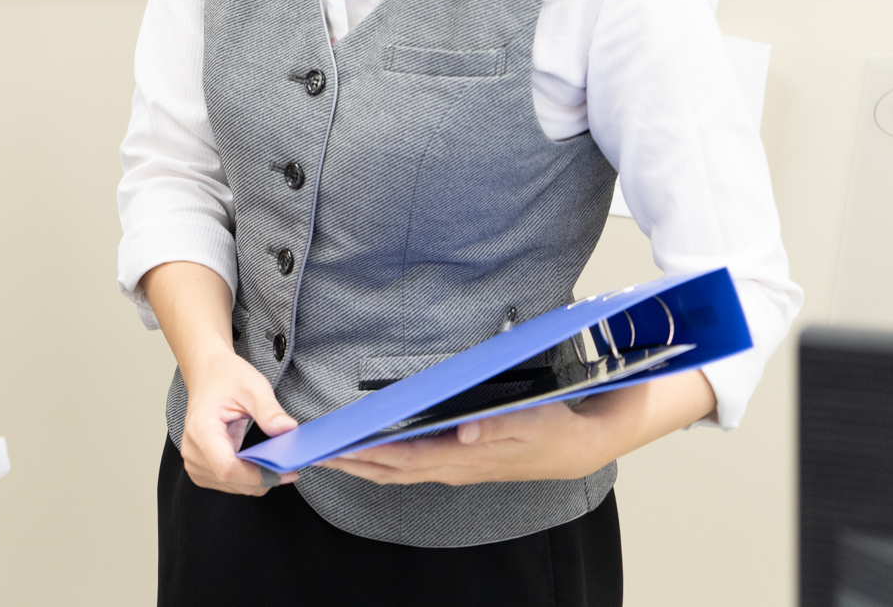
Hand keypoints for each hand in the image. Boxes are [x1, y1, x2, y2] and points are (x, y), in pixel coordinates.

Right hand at [180, 348, 299, 494]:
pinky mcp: (201, 468)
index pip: (227, 468)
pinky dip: (247, 479)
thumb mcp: (252, 387)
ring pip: (232, 487)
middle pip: (231, 481)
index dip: (257, 476)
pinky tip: (258, 463)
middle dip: (263, 478)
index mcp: (201, 430)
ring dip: (257, 480)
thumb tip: (288, 431)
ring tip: (276, 462)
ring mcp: (194, 462)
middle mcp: (193, 450)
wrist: (207, 374)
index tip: (284, 471)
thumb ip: (269, 411)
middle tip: (290, 466)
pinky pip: (228, 484)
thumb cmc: (225, 377)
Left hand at [317, 372, 718, 486]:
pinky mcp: (461, 462)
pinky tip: (371, 454)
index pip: (401, 459)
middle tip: (313, 455)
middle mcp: (452, 467)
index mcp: (461, 457)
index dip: (364, 455)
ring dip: (364, 464)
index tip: (333, 449)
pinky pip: (413, 467)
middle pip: (390, 470)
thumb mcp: (528, 420)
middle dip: (350, 463)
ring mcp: (455, 467)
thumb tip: (464, 431)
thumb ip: (495, 426)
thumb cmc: (550, 428)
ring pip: (399, 471)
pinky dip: (385, 462)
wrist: (579, 445)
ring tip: (331, 455)